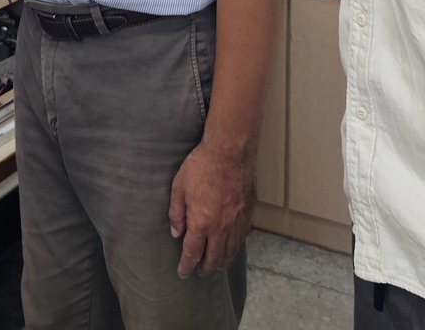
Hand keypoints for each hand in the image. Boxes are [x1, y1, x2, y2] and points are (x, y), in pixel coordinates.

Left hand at [168, 140, 256, 277]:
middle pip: (214, 258)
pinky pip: (242, 238)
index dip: (187, 265)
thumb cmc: (202, 166)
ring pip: (230, 251)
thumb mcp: (179, 187)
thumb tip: (176, 233)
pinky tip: (231, 247)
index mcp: (201, 223)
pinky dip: (235, 247)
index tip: (183, 273)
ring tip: (215, 265)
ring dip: (221, 262)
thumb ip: (176, 213)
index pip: (193, 253)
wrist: (230, 151)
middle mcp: (221, 228)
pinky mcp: (248, 214)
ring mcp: (237, 222)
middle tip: (199, 272)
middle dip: (205, 269)